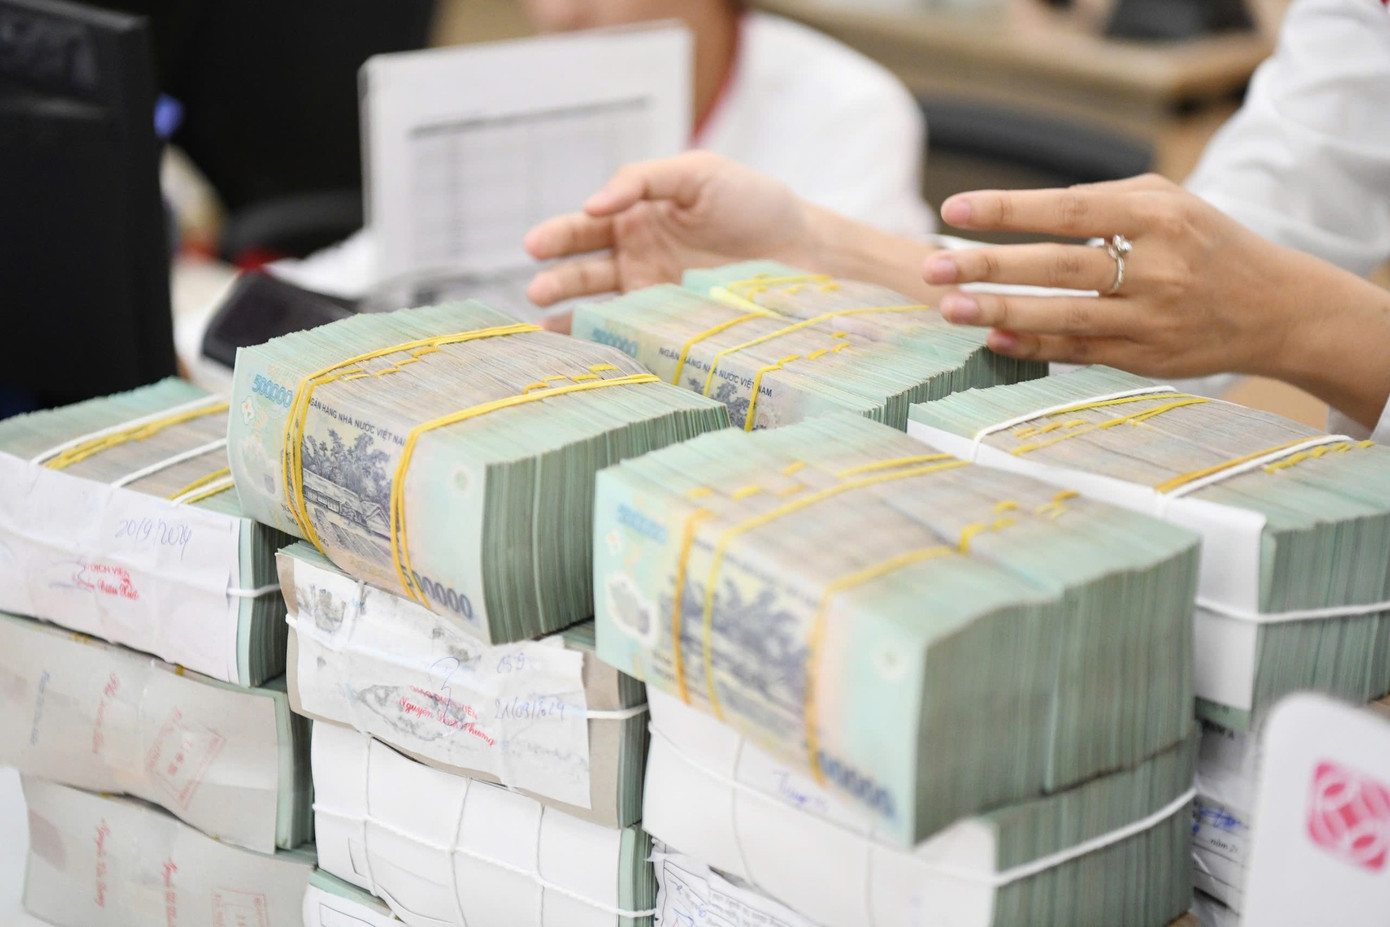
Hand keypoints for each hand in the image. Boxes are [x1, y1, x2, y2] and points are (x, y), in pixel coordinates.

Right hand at [523, 152, 816, 329]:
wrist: (805, 250)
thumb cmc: (753, 202)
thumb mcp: (698, 173)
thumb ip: (643, 179)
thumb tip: (593, 204)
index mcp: (636, 215)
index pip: (585, 225)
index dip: (557, 236)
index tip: (535, 246)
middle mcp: (637, 256)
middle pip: (585, 269)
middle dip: (558, 280)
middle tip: (537, 291)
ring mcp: (653, 294)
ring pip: (601, 306)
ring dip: (570, 316)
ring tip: (543, 328)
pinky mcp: (673, 325)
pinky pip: (632, 333)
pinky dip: (606, 343)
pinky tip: (585, 352)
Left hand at [924, 175, 1295, 375]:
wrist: (1276, 307)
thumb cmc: (1205, 243)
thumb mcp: (1169, 202)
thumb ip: (1102, 200)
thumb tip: (1024, 213)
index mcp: (1159, 216)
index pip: (1070, 209)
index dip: (1009, 210)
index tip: (954, 210)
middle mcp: (1156, 266)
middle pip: (1059, 265)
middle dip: (989, 266)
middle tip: (931, 265)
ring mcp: (1151, 317)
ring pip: (1065, 316)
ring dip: (1001, 311)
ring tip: (947, 307)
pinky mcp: (1146, 358)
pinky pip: (1079, 352)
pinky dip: (1034, 347)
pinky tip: (993, 340)